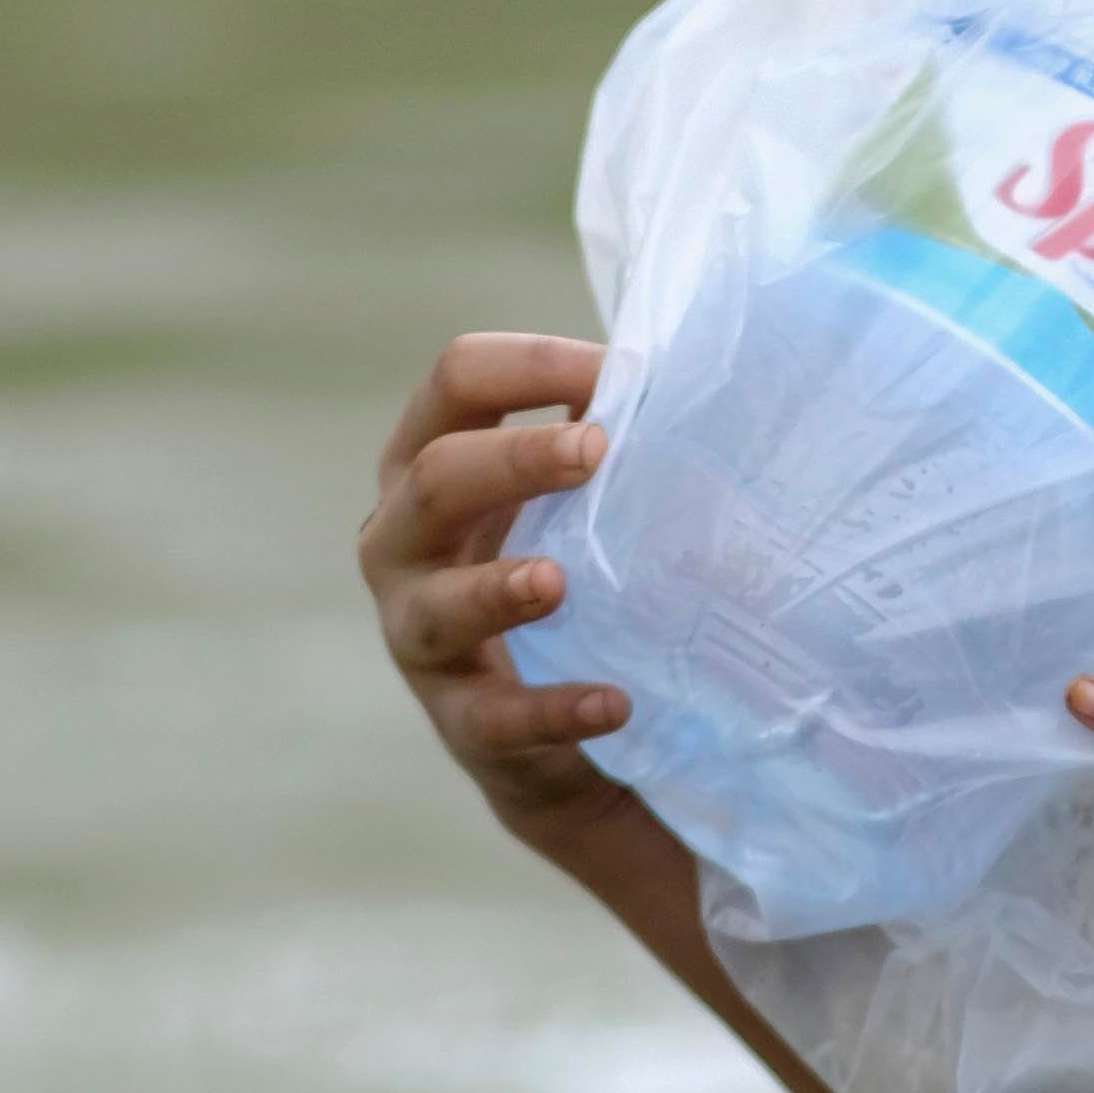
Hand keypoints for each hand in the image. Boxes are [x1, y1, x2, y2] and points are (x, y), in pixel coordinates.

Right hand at [360, 331, 655, 867]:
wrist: (553, 728)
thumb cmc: (564, 568)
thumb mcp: (570, 498)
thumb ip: (602, 437)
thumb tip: (690, 373)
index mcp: (431, 459)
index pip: (459, 379)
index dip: (533, 364)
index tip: (618, 371)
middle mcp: (403, 539)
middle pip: (433, 478)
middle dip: (512, 459)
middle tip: (596, 450)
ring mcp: (418, 633)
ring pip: (437, 605)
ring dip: (496, 589)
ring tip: (557, 581)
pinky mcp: (460, 722)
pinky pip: (496, 718)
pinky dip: (555, 709)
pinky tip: (614, 702)